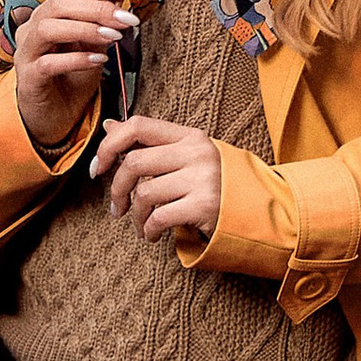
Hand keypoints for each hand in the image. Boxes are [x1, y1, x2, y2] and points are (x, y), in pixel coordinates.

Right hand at [12, 0, 139, 154]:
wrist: (54, 116)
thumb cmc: (72, 78)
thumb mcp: (91, 47)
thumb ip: (100, 25)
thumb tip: (121, 4)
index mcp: (49, 13)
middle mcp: (33, 27)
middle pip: (59, 3)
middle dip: (98, 7)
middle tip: (127, 19)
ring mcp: (27, 52)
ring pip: (48, 28)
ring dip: (86, 29)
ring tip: (114, 37)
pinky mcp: (28, 78)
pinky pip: (48, 63)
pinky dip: (76, 59)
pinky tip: (98, 61)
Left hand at [97, 114, 223, 247]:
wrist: (261, 211)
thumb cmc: (217, 184)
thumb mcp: (186, 157)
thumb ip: (150, 144)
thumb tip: (110, 125)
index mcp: (189, 136)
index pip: (137, 126)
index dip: (110, 144)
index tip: (99, 166)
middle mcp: (195, 152)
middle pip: (134, 162)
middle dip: (117, 188)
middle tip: (116, 206)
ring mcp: (202, 178)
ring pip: (144, 193)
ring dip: (135, 216)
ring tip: (140, 225)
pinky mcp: (204, 205)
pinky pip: (159, 217)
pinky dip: (148, 230)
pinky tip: (151, 234)